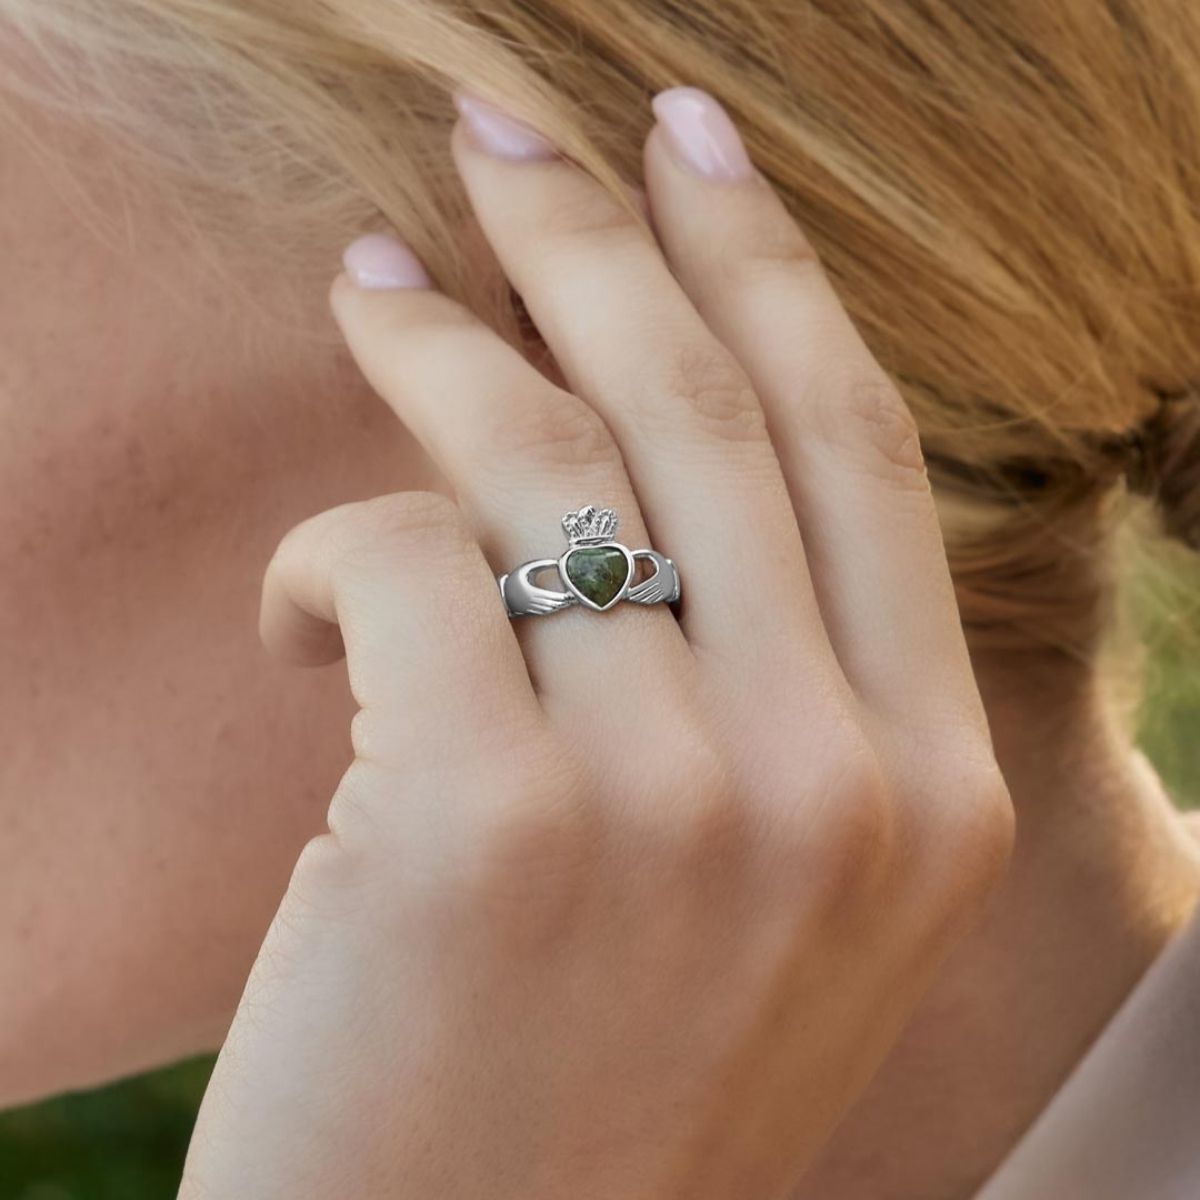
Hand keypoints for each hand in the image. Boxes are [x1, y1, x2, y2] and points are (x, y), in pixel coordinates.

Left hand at [180, 88, 1011, 1199]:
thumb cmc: (606, 1083)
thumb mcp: (761, 893)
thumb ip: (761, 686)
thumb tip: (646, 467)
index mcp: (930, 792)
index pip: (857, 444)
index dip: (769, 264)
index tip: (694, 145)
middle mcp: (833, 778)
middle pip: (703, 401)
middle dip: (594, 227)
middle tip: (502, 127)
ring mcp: (670, 800)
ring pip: (537, 454)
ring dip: (434, 342)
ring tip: (369, 279)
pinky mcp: (478, 821)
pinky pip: (392, 564)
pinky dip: (322, 560)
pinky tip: (296, 627)